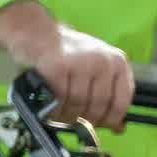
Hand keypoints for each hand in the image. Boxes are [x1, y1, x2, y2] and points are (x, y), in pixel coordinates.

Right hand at [0, 1, 131, 131]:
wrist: (35, 29)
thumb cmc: (67, 53)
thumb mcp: (95, 68)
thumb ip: (109, 94)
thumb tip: (119, 127)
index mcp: (118, 62)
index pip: (121, 102)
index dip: (111, 120)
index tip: (102, 125)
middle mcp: (103, 60)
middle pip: (100, 106)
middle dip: (88, 120)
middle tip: (77, 122)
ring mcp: (81, 62)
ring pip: (80, 104)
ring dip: (70, 116)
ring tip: (62, 115)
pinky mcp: (58, 66)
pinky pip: (61, 98)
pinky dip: (56, 108)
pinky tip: (52, 107)